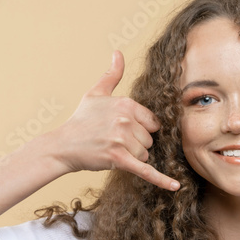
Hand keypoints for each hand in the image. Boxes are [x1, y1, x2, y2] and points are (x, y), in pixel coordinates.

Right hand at [53, 51, 179, 190]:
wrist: (63, 145)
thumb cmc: (81, 120)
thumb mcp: (96, 93)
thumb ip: (111, 74)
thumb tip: (118, 53)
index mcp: (126, 103)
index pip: (152, 122)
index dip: (140, 129)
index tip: (122, 130)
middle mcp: (126, 120)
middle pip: (149, 139)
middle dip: (136, 144)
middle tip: (113, 141)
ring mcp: (122, 139)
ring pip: (145, 154)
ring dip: (132, 157)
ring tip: (112, 150)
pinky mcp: (119, 159)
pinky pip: (146, 170)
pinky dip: (161, 180)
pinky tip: (175, 187)